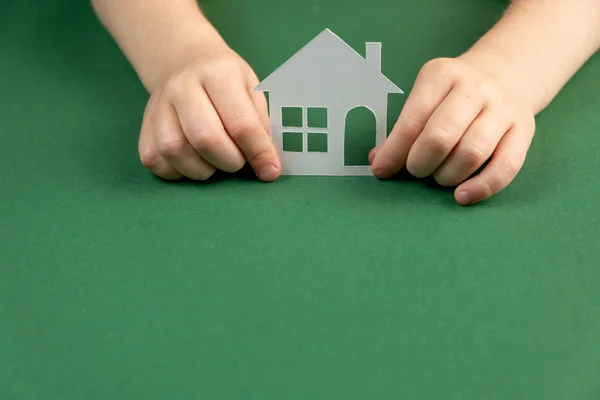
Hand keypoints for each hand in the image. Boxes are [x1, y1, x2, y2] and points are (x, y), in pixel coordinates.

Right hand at [138, 46, 279, 181]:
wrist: (184, 62)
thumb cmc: (226, 82)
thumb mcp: (252, 89)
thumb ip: (261, 125)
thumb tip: (266, 166)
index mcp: (219, 74)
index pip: (241, 123)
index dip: (258, 153)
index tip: (269, 171)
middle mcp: (183, 86)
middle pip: (206, 139)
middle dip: (230, 161)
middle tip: (238, 161)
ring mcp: (159, 106)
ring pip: (175, 151)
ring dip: (202, 170)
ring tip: (215, 163)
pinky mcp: (144, 126)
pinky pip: (155, 160)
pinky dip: (177, 172)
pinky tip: (193, 163)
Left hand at [370, 57, 535, 204]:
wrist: (506, 72)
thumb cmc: (453, 95)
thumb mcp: (426, 97)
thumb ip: (404, 129)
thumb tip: (379, 162)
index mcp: (441, 75)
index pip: (412, 122)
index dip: (394, 153)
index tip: (382, 171)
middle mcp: (474, 88)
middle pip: (440, 137)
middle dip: (420, 164)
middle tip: (416, 170)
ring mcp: (502, 108)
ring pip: (472, 153)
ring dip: (447, 176)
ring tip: (439, 176)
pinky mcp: (524, 130)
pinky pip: (506, 167)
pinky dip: (482, 187)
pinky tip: (462, 196)